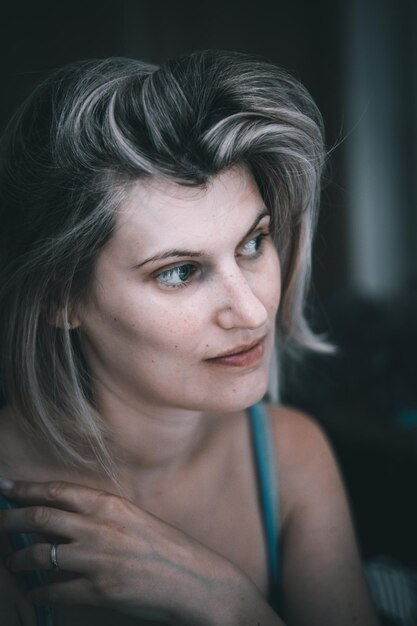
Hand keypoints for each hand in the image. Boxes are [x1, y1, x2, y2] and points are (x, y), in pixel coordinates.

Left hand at [0, 480, 239, 625]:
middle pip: (40, 518)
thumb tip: (68, 517)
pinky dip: (39, 590)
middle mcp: (98, 527)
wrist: (193, 580)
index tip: (5, 486)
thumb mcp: (135, 519)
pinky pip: (53, 590)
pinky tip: (35, 590)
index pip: (58, 491)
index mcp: (109, 505)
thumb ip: (102, 515)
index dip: (27, 488)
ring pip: (39, 554)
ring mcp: (95, 559)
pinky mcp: (97, 590)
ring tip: (11, 561)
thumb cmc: (167, 548)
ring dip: (18, 558)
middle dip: (9, 518)